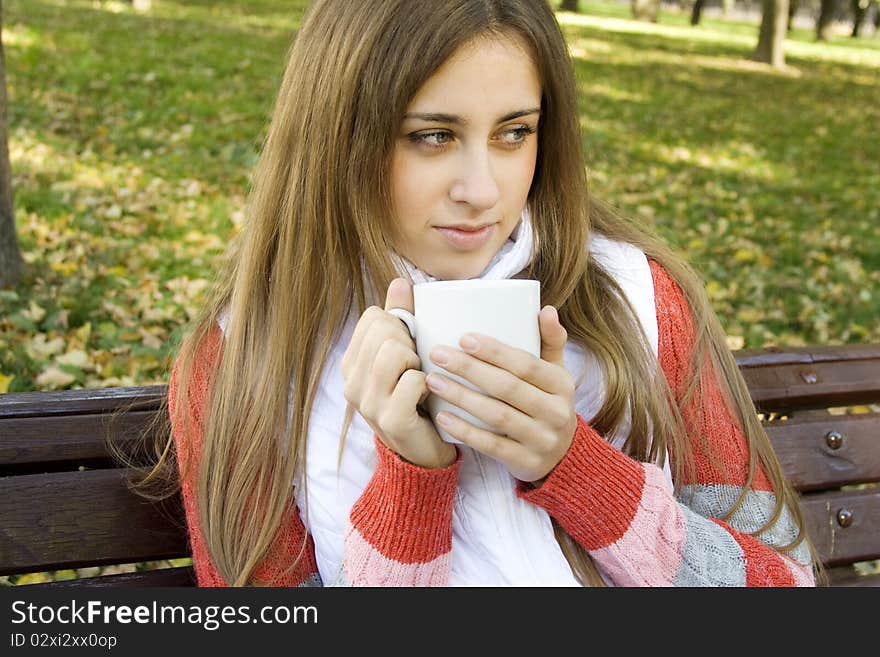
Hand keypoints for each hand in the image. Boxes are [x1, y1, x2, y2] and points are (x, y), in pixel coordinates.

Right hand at [340, 278, 456, 468]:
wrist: (423, 453)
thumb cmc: (415, 398)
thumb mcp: (404, 356)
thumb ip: (400, 319)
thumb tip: (400, 282)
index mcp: (352, 364)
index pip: (373, 317)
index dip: (398, 325)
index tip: (407, 347)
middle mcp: (352, 383)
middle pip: (384, 331)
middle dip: (409, 341)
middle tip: (416, 366)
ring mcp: (369, 404)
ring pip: (394, 352)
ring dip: (417, 361)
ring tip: (420, 377)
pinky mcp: (392, 420)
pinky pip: (413, 380)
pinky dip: (427, 383)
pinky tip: (427, 395)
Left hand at [424, 305, 575, 481]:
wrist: (563, 458)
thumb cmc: (549, 404)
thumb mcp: (557, 374)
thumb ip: (551, 341)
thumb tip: (545, 308)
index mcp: (561, 385)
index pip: (526, 364)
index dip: (495, 351)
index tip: (464, 338)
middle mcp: (556, 412)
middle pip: (507, 387)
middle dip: (469, 369)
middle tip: (437, 354)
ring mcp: (541, 439)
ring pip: (497, 415)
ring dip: (461, 397)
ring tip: (433, 380)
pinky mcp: (526, 462)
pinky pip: (491, 446)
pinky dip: (465, 431)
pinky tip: (442, 417)